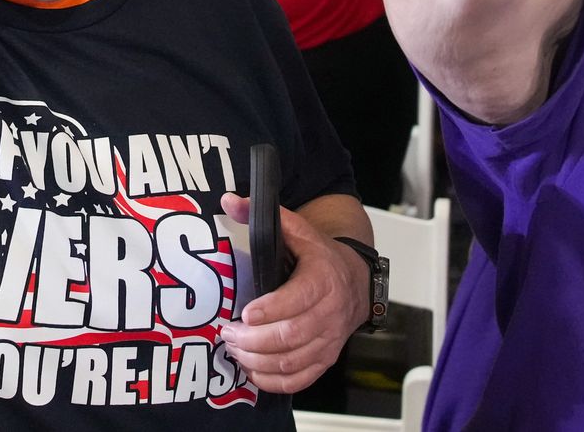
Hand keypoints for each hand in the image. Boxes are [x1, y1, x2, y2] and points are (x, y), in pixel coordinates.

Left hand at [217, 196, 368, 393]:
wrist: (355, 280)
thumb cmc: (320, 256)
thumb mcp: (298, 230)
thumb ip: (263, 216)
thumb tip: (229, 201)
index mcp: (323, 280)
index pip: (298, 301)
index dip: (270, 310)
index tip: (245, 313)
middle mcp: (330, 313)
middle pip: (292, 336)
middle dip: (255, 339)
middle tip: (228, 333)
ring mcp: (329, 340)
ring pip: (293, 361)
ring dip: (258, 361)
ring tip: (234, 349)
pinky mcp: (325, 359)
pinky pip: (301, 379)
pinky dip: (274, 381)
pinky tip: (252, 370)